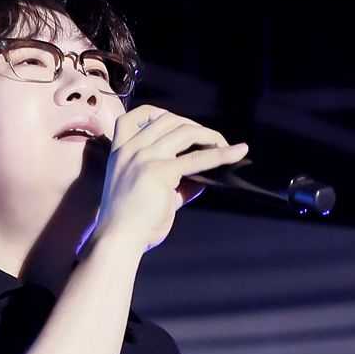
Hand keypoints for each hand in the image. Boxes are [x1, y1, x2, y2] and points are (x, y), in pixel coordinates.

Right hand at [94, 105, 247, 255]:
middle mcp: (131, 150)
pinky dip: (221, 155)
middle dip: (193, 127)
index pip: (135, 116)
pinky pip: (197, 158)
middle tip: (211, 141)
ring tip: (223, 145)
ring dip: (209, 136)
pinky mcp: (161, 172)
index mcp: (120, 152)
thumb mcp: (148, 193)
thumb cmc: (130, 223)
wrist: (118, 240)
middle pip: (169, 120)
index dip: (158, 113)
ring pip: (185, 131)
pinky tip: (236, 152)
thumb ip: (174, 181)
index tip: (177, 122)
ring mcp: (145, 158)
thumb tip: (203, 175)